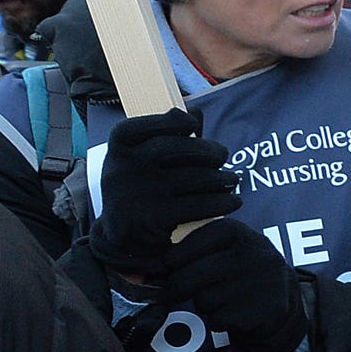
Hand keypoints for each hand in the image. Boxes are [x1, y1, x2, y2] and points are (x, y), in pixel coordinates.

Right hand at [89, 112, 238, 273]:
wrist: (124, 240)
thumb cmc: (141, 188)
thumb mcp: (142, 160)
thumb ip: (167, 135)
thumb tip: (194, 111)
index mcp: (118, 148)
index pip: (146, 125)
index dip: (172, 121)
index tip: (192, 123)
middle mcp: (122, 168)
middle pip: (175, 148)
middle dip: (207, 150)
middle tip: (223, 155)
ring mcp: (137, 194)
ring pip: (192, 177)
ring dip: (220, 178)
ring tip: (232, 179)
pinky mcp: (153, 219)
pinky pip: (198, 205)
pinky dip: (221, 202)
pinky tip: (232, 201)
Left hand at [161, 219, 305, 351]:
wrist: (281, 301)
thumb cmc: (242, 273)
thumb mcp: (230, 249)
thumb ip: (200, 249)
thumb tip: (154, 264)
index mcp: (241, 233)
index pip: (196, 240)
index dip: (177, 255)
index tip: (171, 264)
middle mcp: (253, 253)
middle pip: (194, 274)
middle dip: (178, 286)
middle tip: (173, 292)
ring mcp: (261, 282)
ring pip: (204, 299)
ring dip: (204, 304)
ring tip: (219, 300)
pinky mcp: (263, 309)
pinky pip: (219, 318)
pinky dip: (218, 320)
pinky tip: (231, 313)